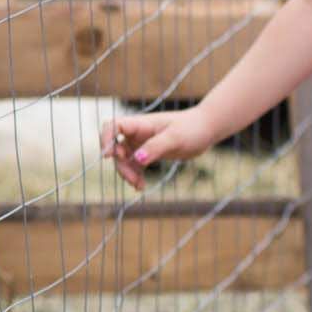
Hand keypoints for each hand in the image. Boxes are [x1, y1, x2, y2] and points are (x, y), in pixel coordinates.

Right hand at [100, 108, 218, 188]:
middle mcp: (137, 133)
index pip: (112, 126)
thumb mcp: (175, 138)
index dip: (106, 140)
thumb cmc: (192, 128)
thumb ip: (156, 147)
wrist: (206, 130)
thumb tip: (137, 159)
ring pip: (124, 160)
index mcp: (140, 124)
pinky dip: (136, 176)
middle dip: (121, 165)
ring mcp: (141, 143)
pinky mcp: (148, 153)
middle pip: (116, 148)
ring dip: (127, 173)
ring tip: (138, 186)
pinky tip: (141, 187)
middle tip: (133, 180)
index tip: (108, 156)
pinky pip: (135, 166)